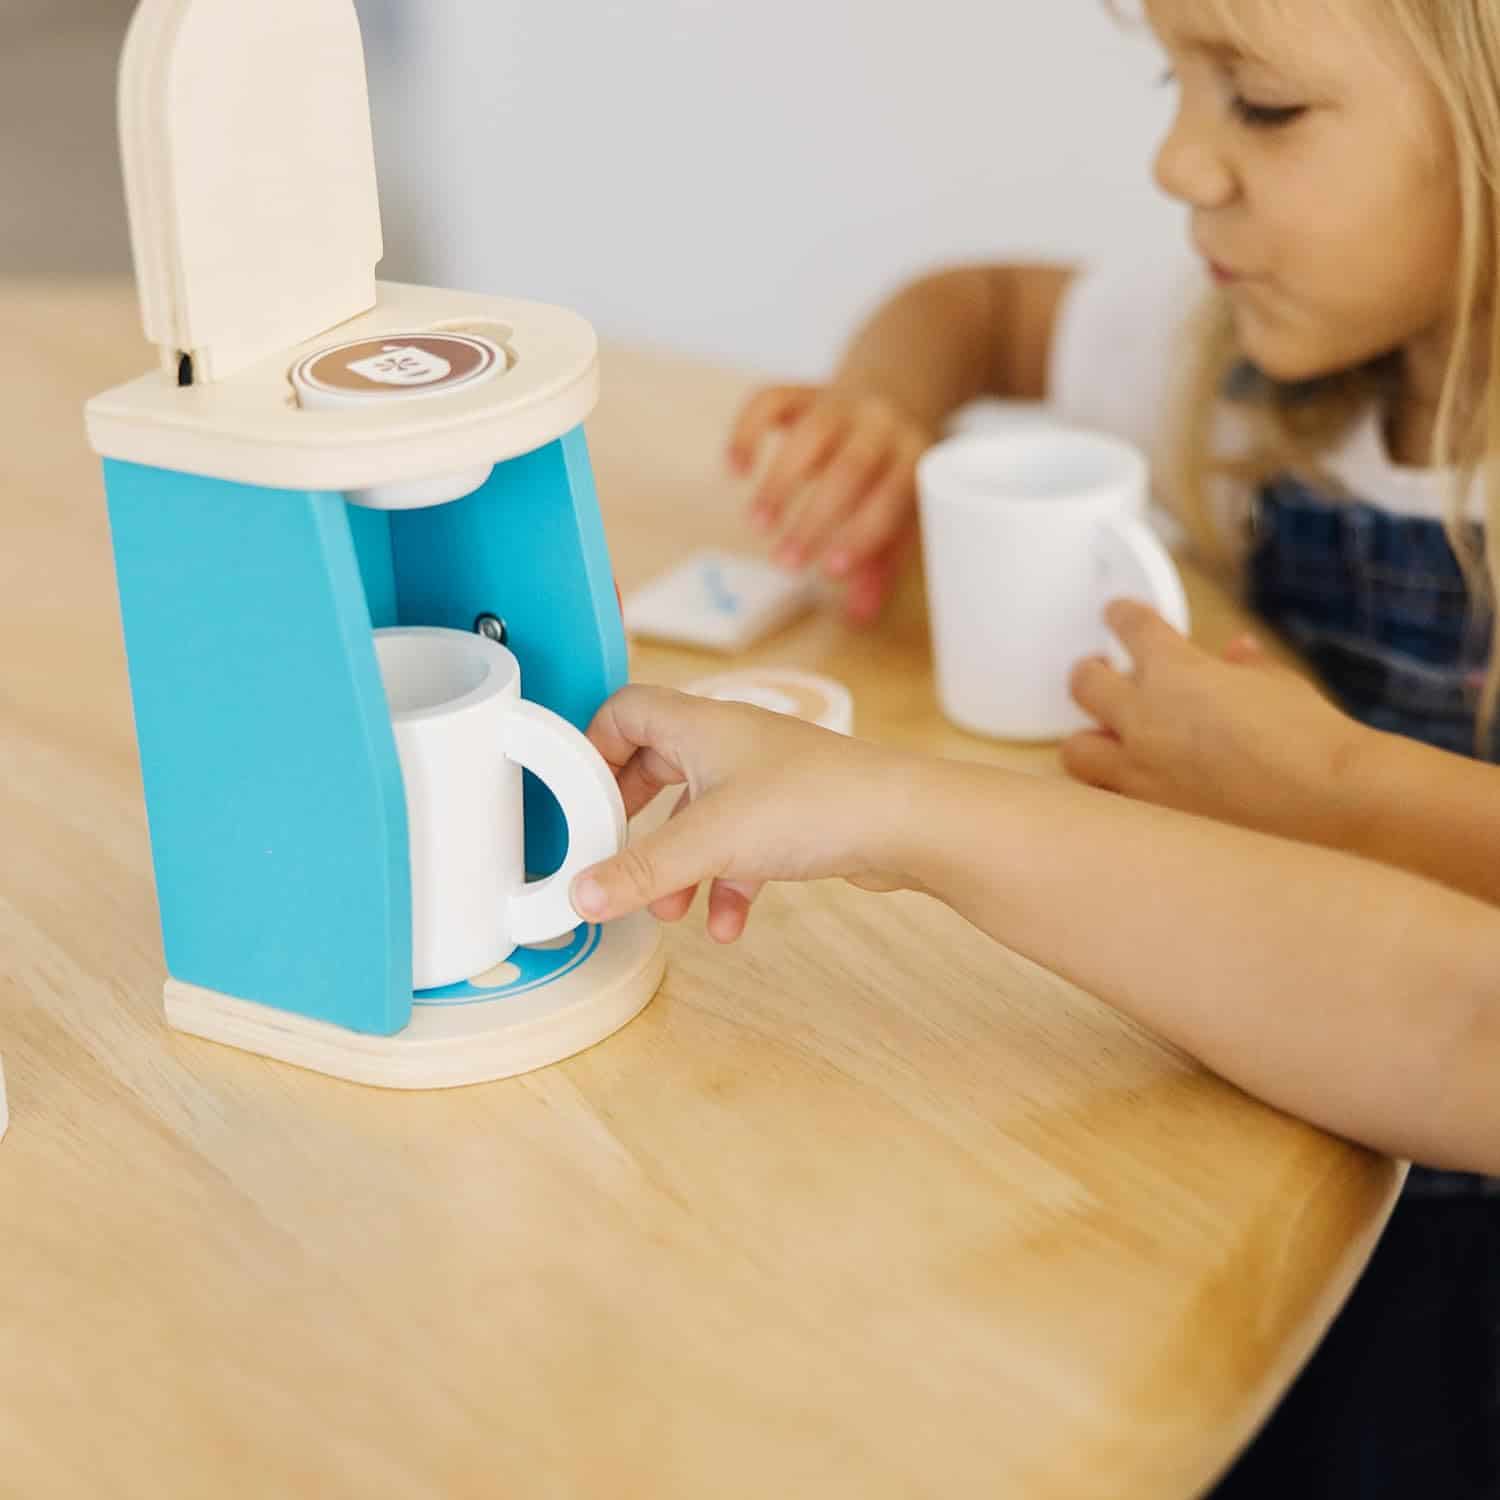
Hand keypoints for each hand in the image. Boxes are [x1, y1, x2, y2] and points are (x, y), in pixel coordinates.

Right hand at [570, 686, 915, 940]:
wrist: (906, 823)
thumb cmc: (814, 803)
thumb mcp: (709, 841)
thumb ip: (640, 871)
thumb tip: (581, 896)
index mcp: (699, 725)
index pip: (625, 711)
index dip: (593, 747)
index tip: (575, 795)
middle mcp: (730, 743)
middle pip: (658, 766)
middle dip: (633, 817)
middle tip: (609, 850)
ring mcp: (764, 780)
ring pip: (700, 816)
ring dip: (679, 865)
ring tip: (667, 910)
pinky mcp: (793, 817)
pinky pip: (741, 848)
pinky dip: (727, 884)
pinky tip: (728, 925)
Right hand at [727, 383, 934, 624]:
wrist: (894, 392)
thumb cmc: (892, 472)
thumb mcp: (899, 514)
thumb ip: (879, 563)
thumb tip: (859, 616)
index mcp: (913, 456)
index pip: (891, 496)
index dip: (861, 535)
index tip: (829, 571)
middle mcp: (880, 424)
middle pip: (849, 468)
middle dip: (813, 519)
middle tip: (784, 562)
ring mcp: (839, 403)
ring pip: (807, 434)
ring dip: (778, 483)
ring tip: (757, 525)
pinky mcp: (801, 390)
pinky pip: (768, 400)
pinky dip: (746, 433)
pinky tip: (736, 470)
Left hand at [1061, 601, 1372, 844]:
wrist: (1331, 805)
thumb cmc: (1315, 739)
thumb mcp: (1280, 686)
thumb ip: (1245, 668)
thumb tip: (1236, 652)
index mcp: (1177, 673)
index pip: (1131, 628)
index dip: (1122, 617)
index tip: (1118, 616)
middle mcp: (1146, 719)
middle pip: (1084, 684)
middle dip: (1091, 675)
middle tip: (1101, 676)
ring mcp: (1141, 771)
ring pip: (1078, 750)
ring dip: (1090, 740)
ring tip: (1110, 741)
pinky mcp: (1149, 816)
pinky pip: (1108, 796)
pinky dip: (1116, 786)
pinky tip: (1138, 786)